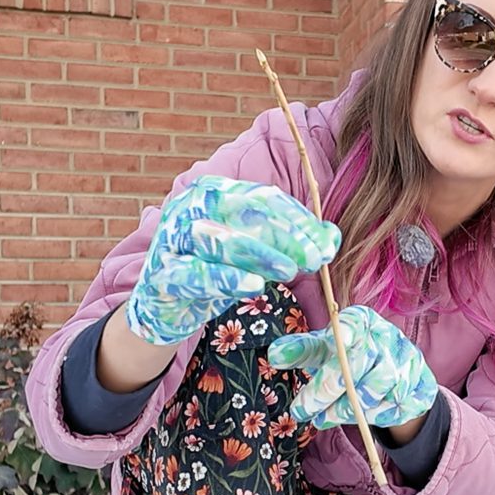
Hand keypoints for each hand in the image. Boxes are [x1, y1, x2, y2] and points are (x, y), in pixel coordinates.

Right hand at [125, 176, 339, 345]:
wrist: (166, 304)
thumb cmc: (215, 270)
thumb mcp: (254, 254)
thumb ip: (289, 243)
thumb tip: (331, 238)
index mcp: (214, 191)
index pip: (264, 198)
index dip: (298, 221)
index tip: (327, 245)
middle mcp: (190, 206)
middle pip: (245, 213)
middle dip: (285, 236)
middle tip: (315, 259)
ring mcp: (172, 238)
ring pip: (219, 240)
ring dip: (259, 255)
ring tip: (289, 271)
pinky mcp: (162, 273)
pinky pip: (196, 274)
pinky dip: (226, 279)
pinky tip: (253, 287)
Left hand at [267, 305, 437, 429]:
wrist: (398, 374)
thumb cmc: (352, 357)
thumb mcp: (325, 349)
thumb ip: (301, 351)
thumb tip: (274, 355)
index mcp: (363, 322)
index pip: (353, 324)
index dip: (343, 335)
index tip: (336, 342)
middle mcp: (388, 338)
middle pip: (358, 364)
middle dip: (326, 391)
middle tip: (302, 412)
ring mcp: (408, 363)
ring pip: (375, 390)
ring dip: (346, 409)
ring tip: (325, 418)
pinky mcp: (420, 388)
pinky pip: (393, 408)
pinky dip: (372, 417)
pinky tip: (357, 418)